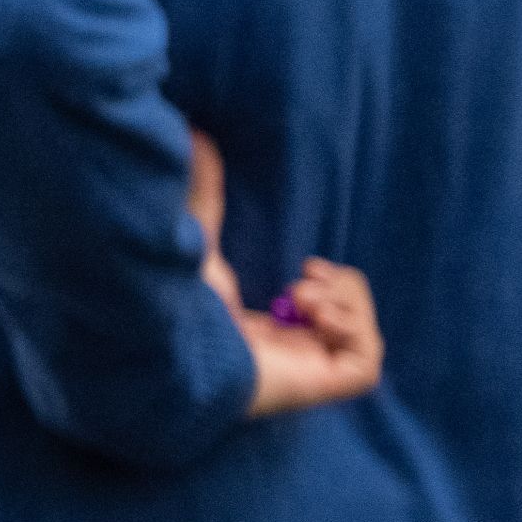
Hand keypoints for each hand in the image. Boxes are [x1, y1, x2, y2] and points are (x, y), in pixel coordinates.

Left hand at [187, 128, 384, 417]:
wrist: (158, 340)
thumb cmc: (167, 300)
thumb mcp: (194, 241)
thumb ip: (202, 195)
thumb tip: (194, 135)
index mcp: (258, 330)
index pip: (315, 316)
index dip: (327, 289)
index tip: (308, 264)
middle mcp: (284, 355)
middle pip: (347, 327)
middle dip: (342, 294)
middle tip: (308, 278)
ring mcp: (303, 373)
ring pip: (361, 342)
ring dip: (346, 306)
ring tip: (304, 296)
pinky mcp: (317, 386)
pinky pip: (364, 366)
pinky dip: (354, 332)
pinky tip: (318, 318)